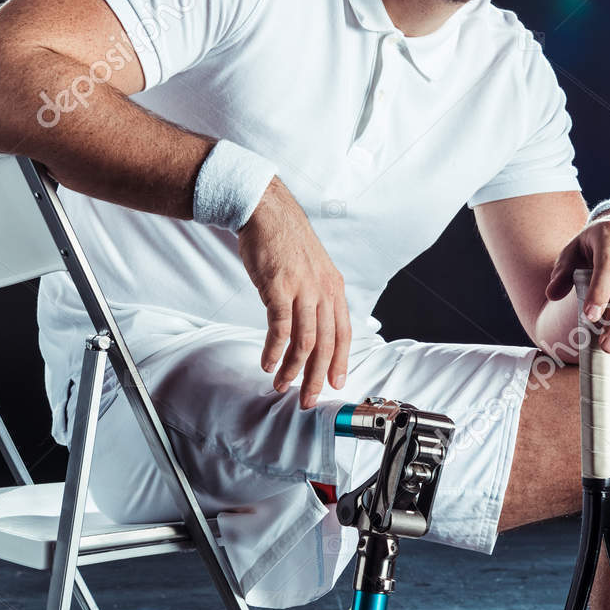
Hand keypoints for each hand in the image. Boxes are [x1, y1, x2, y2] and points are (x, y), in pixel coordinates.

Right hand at [236, 177, 350, 408]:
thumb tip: (315, 325)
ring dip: (293, 369)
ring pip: (304, 340)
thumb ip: (316, 297)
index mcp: (334, 288)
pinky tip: (267, 363)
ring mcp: (302, 289)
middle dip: (316, 376)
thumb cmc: (284, 241)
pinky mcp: (279, 287)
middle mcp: (323, 290)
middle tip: (307, 399)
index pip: (343, 333)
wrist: (266, 211)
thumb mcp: (312, 269)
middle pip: (325, 343)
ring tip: (281, 385)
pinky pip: (279, 327)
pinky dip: (274, 350)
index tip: (335, 384)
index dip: (340, 361)